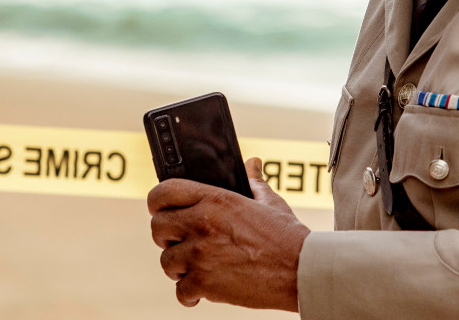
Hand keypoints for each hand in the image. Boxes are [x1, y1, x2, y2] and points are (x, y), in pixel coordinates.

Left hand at [147, 157, 310, 309]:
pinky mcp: (205, 284)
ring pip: (166, 262)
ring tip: (195, 266)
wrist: (301, 271)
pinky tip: (200, 291)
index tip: (160, 209)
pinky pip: (180, 291)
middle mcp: (202, 224)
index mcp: (214, 199)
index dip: (157, 202)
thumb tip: (252, 164)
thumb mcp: (269, 202)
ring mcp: (201, 255)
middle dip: (165, 236)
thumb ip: (253, 182)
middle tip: (179, 241)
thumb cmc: (287, 236)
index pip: (163, 192)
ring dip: (177, 267)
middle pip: (157, 227)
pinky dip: (189, 294)